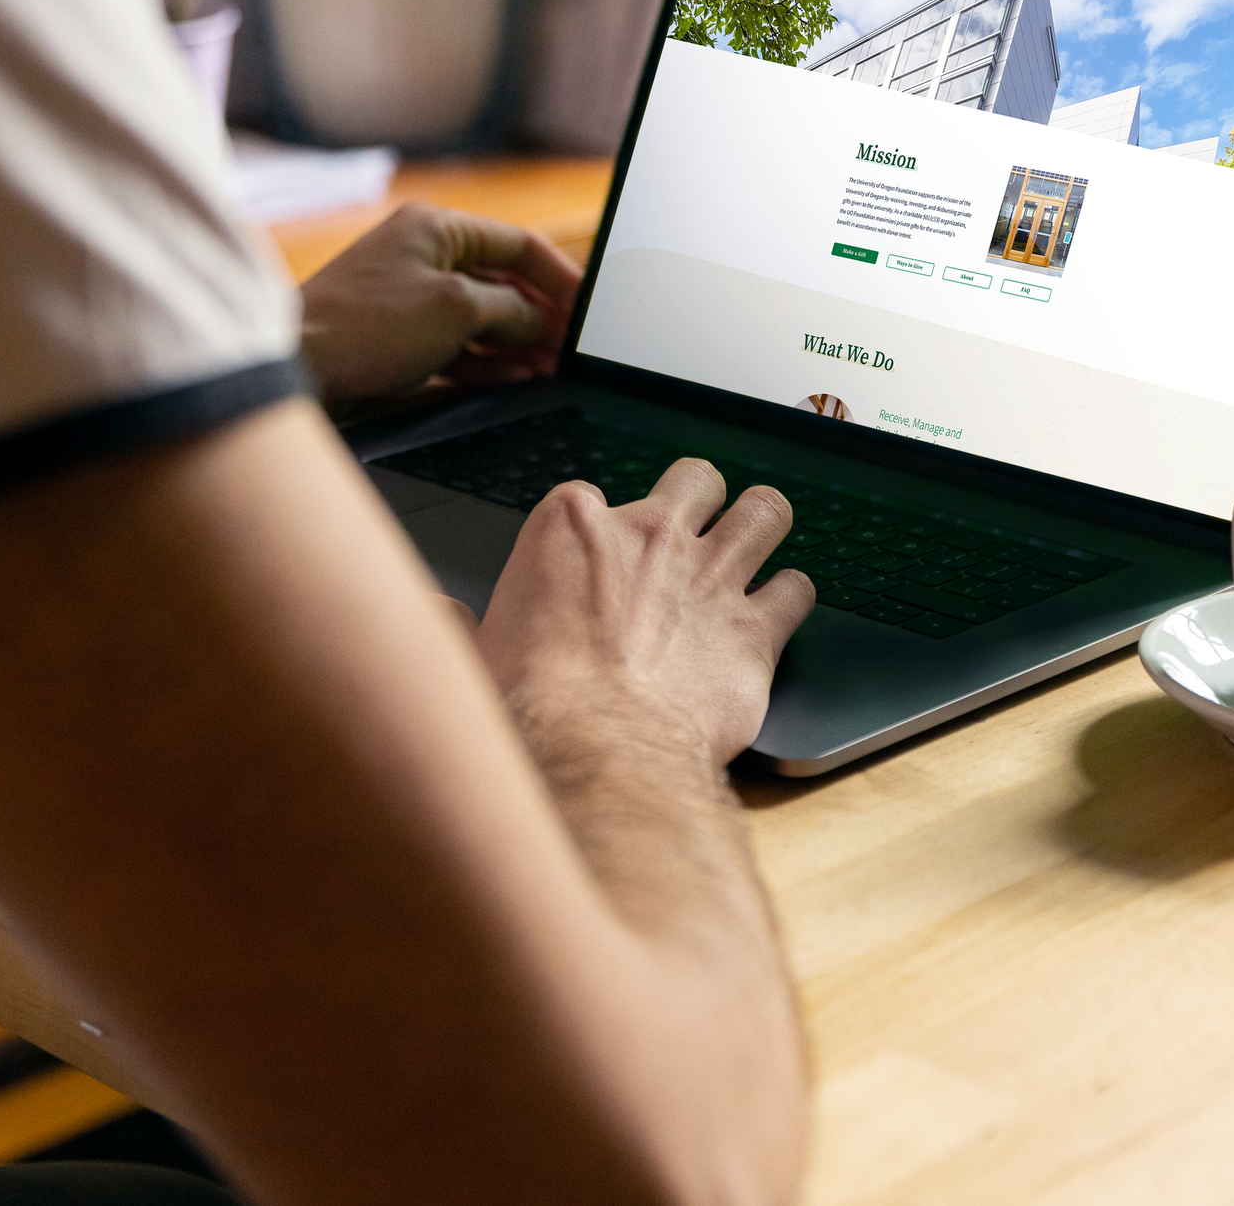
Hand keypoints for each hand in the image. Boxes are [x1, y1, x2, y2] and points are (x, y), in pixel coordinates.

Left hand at [299, 202, 582, 404]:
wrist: (297, 366)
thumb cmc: (367, 324)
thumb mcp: (456, 309)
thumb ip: (511, 310)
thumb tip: (542, 320)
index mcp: (438, 228)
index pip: (519, 244)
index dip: (561, 277)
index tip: (586, 311)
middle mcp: (425, 255)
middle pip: (503, 283)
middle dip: (541, 318)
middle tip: (571, 351)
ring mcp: (412, 297)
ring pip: (483, 318)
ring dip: (518, 345)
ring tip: (550, 371)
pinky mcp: (400, 336)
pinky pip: (458, 345)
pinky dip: (487, 362)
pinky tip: (515, 380)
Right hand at [476, 458, 815, 765]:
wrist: (593, 752)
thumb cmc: (530, 706)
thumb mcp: (471, 652)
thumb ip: (457, 622)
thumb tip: (436, 614)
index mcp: (572, 526)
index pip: (594, 497)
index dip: (600, 532)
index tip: (598, 564)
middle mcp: (651, 536)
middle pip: (696, 480)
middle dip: (700, 501)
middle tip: (694, 532)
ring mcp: (710, 577)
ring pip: (764, 511)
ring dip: (763, 526)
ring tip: (756, 544)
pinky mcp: (755, 630)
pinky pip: (797, 589)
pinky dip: (790, 599)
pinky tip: (777, 614)